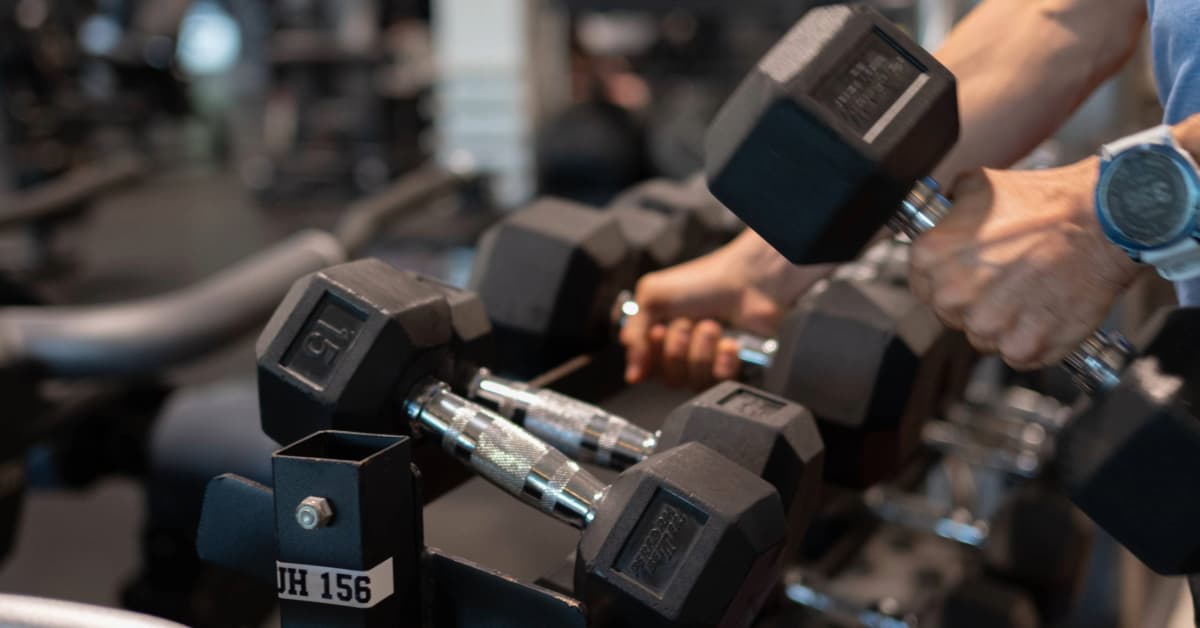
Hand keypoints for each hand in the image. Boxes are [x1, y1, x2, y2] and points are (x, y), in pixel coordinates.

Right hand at [620, 230, 831, 387]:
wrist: (748, 282)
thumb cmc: (702, 281)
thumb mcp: (652, 297)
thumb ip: (634, 334)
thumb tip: (632, 373)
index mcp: (657, 336)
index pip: (644, 368)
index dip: (651, 355)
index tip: (657, 332)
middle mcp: (679, 352)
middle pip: (668, 378)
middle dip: (678, 347)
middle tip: (688, 322)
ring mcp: (705, 362)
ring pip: (693, 381)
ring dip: (702, 350)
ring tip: (712, 326)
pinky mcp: (729, 370)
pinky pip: (718, 382)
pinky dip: (723, 361)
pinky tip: (728, 344)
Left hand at [910, 158, 1140, 369]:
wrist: (1102, 222)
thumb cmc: (1043, 202)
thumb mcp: (977, 185)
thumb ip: (947, 209)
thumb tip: (938, 217)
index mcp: (931, 257)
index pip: (922, 282)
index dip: (947, 278)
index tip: (969, 273)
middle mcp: (952, 296)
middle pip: (950, 313)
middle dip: (972, 301)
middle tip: (1006, 281)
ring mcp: (987, 325)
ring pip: (982, 336)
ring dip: (1002, 322)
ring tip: (1030, 293)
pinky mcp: (1023, 347)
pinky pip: (1015, 354)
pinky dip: (1031, 340)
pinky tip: (1045, 312)